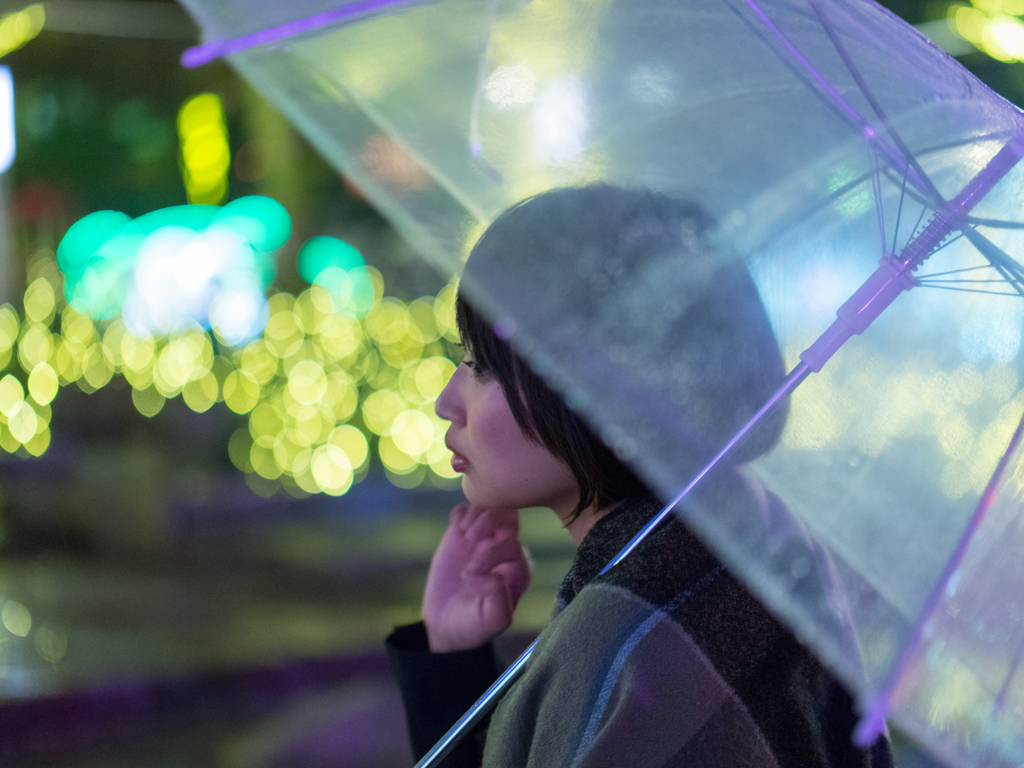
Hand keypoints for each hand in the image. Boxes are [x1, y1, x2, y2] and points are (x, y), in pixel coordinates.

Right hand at [422, 504, 529, 652]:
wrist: (445, 624)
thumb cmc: (474, 625)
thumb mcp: (491, 622)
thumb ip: (500, 601)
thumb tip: (494, 574)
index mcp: (518, 570)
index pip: (514, 547)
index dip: (492, 555)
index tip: (470, 574)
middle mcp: (505, 551)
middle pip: (509, 517)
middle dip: (490, 522)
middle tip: (470, 538)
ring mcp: (483, 540)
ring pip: (490, 508)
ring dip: (475, 515)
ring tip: (463, 534)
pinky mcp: (461, 535)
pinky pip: (466, 510)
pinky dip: (461, 514)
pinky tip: (455, 530)